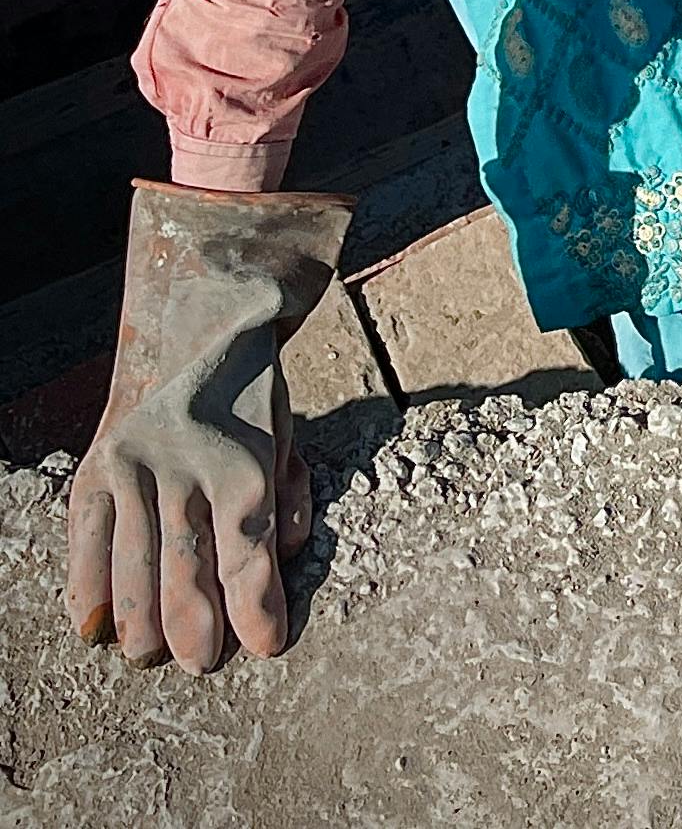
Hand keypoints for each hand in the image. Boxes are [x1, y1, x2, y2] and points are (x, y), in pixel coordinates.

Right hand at [66, 181, 352, 669]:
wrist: (196, 322)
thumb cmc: (252, 391)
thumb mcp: (287, 436)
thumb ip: (288, 497)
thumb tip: (287, 556)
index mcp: (243, 463)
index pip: (250, 556)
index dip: (259, 610)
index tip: (268, 647)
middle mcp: (184, 469)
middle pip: (186, 572)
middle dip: (197, 629)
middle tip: (204, 665)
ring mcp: (133, 470)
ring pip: (133, 567)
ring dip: (141, 622)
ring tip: (152, 656)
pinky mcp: (95, 469)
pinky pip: (87, 541)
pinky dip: (88, 588)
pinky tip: (93, 626)